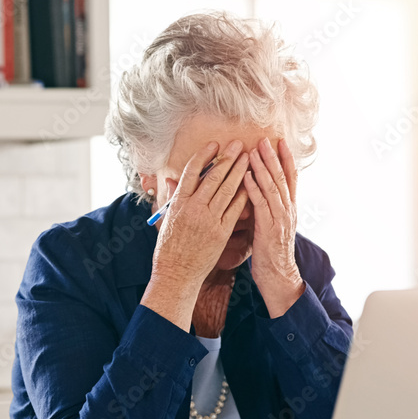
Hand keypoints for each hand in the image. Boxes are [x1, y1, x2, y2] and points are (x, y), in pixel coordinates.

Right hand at [142, 139, 249, 329]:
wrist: (176, 274)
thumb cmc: (168, 248)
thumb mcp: (165, 220)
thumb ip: (172, 199)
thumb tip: (172, 180)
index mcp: (178, 203)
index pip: (192, 172)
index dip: (205, 156)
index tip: (214, 144)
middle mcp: (194, 208)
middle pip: (214, 177)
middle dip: (228, 158)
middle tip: (239, 144)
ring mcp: (209, 219)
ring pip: (227, 189)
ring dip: (239, 171)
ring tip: (248, 157)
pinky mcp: (221, 231)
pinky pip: (235, 209)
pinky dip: (244, 194)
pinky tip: (252, 183)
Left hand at [243, 137, 304, 317]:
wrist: (278, 277)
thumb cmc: (270, 253)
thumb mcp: (272, 227)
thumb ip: (267, 209)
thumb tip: (257, 194)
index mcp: (289, 209)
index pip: (290, 178)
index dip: (286, 159)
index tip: (280, 142)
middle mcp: (288, 211)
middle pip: (282, 178)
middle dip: (273, 157)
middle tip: (266, 139)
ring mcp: (280, 219)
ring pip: (272, 187)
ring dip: (263, 168)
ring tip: (255, 151)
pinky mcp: (269, 229)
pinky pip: (261, 204)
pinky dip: (253, 188)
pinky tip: (245, 176)